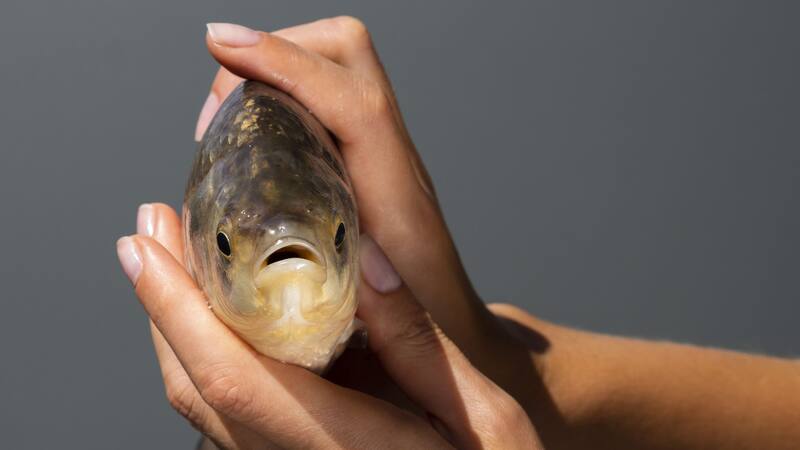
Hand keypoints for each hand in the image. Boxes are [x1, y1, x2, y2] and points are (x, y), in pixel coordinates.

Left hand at [116, 203, 541, 448]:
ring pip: (204, 403)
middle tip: (150, 232)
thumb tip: (364, 256)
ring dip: (175, 327)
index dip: (179, 310)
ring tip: (170, 259)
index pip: (237, 379)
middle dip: (162, 306)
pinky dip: (204, 352)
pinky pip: (230, 408)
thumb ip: (417, 341)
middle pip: (199, 390)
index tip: (150, 246)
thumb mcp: (482, 412)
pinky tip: (214, 310)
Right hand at [194, 19, 502, 359]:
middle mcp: (394, 160)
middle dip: (273, 53)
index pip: (355, 103)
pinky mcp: (367, 158)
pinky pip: (325, 94)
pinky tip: (249, 136)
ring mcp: (382, 152)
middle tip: (215, 113)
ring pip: (333, 63)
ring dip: (273, 69)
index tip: (223, 44)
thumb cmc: (432, 334)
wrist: (462, 328)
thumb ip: (368, 310)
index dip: (287, 64)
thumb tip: (321, 275)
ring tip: (223, 123)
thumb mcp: (394, 326)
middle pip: (346, 52)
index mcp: (398, 197)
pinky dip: (281, 91)